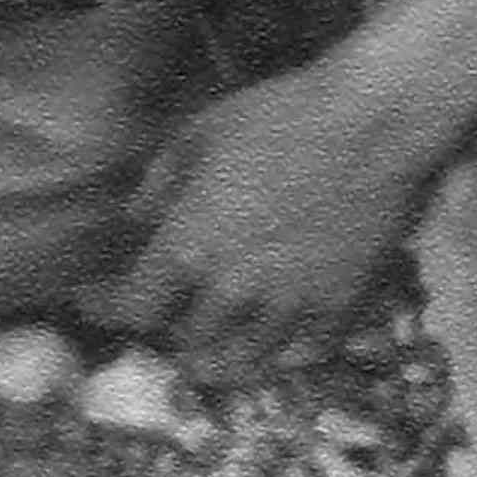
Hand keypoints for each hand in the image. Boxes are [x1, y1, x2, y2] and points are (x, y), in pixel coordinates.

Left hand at [91, 56, 434, 377]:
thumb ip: (159, 185)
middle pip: (188, 340)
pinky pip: (309, 350)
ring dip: (226, 355)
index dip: (112, 308)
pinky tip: (284, 342)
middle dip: (174, 330)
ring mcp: (291, 302)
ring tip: (218, 352)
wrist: (373, 120)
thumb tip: (137, 220)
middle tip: (172, 318)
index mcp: (188, 248)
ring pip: (246, 359)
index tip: (103, 300)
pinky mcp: (341, 303)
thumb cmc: (280, 116)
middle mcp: (233, 289)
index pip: (135, 308)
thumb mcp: (198, 134)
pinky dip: (290, 351)